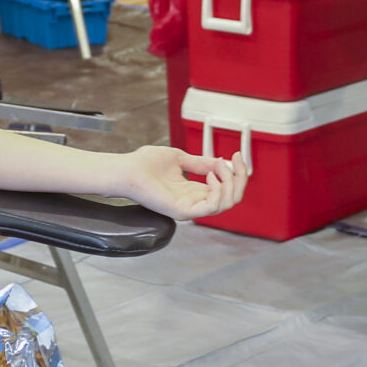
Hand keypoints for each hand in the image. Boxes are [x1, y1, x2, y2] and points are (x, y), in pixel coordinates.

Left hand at [113, 146, 246, 220]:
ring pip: (226, 204)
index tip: (237, 155)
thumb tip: (221, 162)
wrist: (126, 170)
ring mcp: (189, 208)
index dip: (237, 172)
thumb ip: (201, 163)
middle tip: (235, 161)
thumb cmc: (144, 164)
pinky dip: (217, 191)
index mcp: (194, 191)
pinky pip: (211, 207)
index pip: (227, 189)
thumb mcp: (180, 158)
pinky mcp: (183, 211)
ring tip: (218, 167)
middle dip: (240, 177)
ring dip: (230, 182)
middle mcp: (194, 201)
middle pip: (232, 198)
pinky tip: (210, 176)